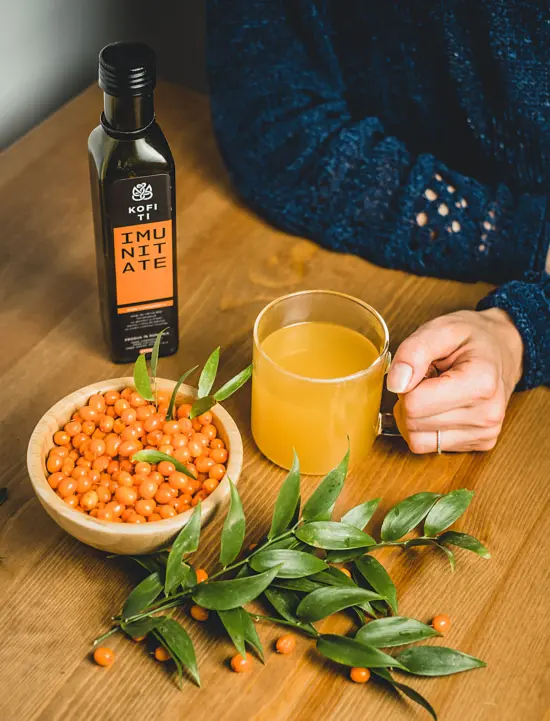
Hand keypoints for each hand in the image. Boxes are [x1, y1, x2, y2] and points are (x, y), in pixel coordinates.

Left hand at [386, 309, 523, 452]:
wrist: (502, 348)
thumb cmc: (470, 338)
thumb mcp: (440, 329)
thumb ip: (413, 352)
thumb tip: (395, 384)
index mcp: (480, 383)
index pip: (414, 403)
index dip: (406, 384)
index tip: (422, 369)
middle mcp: (487, 414)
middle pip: (413, 423)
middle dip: (409, 400)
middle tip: (428, 380)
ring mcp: (486, 433)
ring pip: (417, 440)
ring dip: (416, 416)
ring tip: (436, 392)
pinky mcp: (481, 444)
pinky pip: (430, 446)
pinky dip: (426, 428)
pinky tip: (443, 407)